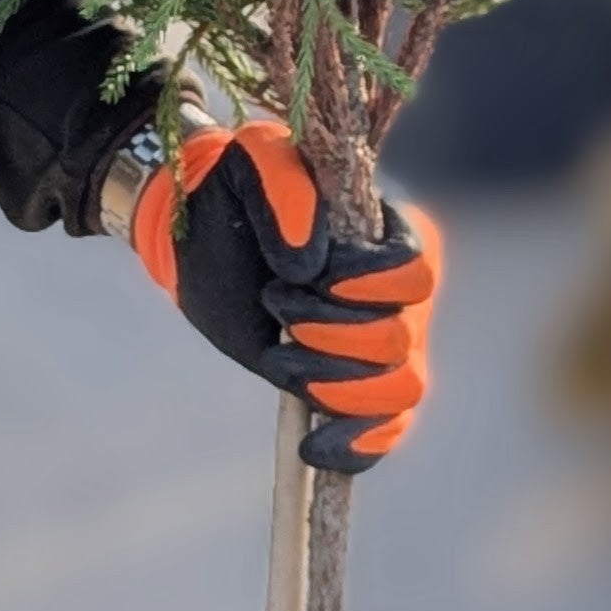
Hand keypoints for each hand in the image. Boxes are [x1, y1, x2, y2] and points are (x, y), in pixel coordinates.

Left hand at [128, 124, 440, 469]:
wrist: (196, 237)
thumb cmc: (233, 189)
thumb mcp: (250, 161)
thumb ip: (285, 186)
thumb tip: (312, 263)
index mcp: (389, 236)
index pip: (414, 274)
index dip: (372, 286)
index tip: (320, 276)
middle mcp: (395, 295)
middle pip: (400, 340)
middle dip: (331, 333)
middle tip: (275, 303)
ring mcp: (374, 346)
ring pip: (400, 391)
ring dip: (335, 386)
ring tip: (280, 358)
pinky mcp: (345, 385)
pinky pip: (384, 432)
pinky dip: (359, 447)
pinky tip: (315, 449)